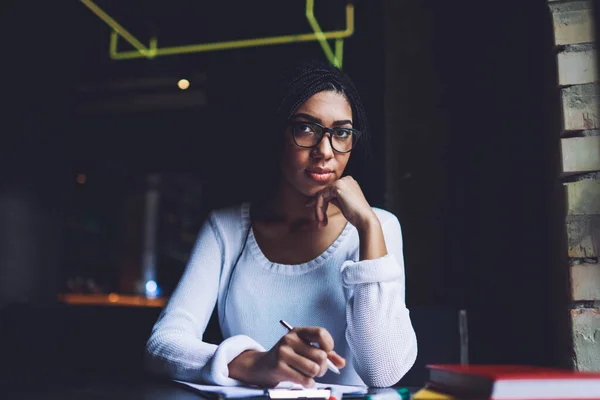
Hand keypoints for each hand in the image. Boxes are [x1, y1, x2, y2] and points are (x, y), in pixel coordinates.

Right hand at [228, 327, 345, 387]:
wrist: (263, 366)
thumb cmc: (289, 357)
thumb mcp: (305, 349)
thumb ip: (325, 354)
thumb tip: (341, 363)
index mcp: (298, 331)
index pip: (321, 333)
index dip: (329, 345)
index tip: (327, 352)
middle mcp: (290, 339)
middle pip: (320, 356)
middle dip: (323, 367)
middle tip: (317, 369)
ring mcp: (283, 352)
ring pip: (314, 369)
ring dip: (315, 376)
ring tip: (309, 374)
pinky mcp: (279, 367)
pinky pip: (304, 379)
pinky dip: (308, 383)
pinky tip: (304, 381)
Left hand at [307, 176, 377, 230]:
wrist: (365, 219)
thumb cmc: (356, 215)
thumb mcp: (343, 204)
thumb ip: (334, 198)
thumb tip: (320, 199)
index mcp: (349, 182)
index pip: (330, 191)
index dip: (321, 202)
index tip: (319, 215)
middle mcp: (346, 179)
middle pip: (325, 192)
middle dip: (319, 207)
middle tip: (320, 221)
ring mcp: (342, 181)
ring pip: (322, 195)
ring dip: (319, 210)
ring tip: (321, 222)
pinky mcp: (338, 186)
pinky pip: (321, 196)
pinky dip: (319, 208)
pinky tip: (321, 218)